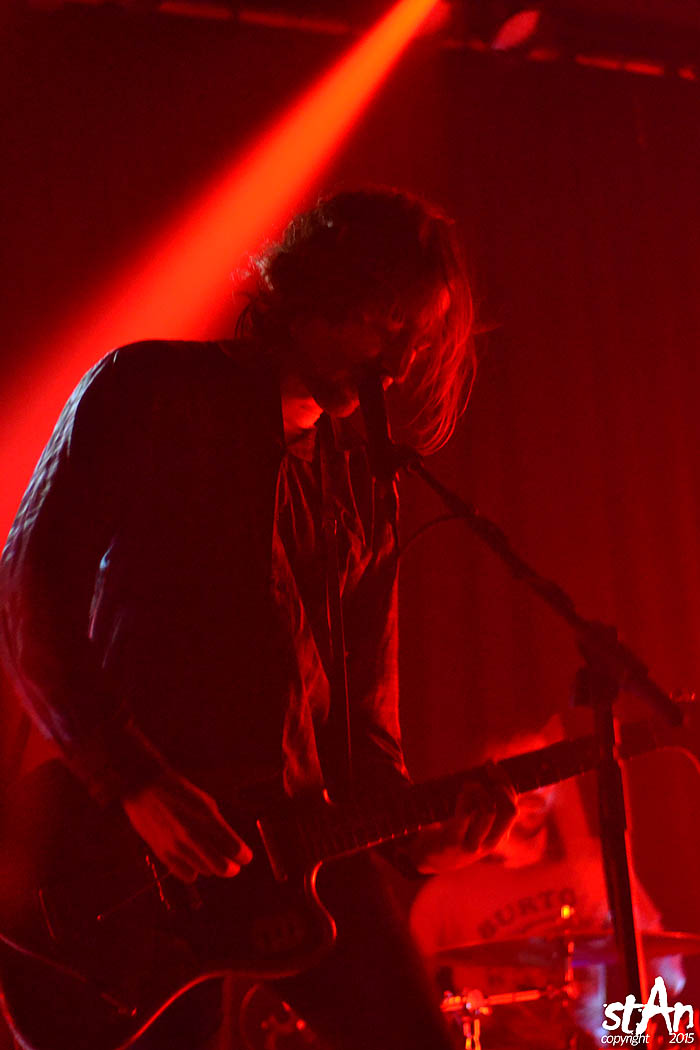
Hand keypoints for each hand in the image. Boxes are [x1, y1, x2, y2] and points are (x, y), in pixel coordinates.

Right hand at [122, 770, 252, 882]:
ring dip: (213, 868)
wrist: (144, 787)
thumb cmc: (179, 791)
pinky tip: (195, 864)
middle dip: (232, 869)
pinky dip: (194, 873)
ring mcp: (177, 847)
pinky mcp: (163, 854)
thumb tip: (230, 845)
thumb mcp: (205, 802)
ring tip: (213, 860)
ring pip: (206, 872)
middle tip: (234, 867)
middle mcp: (193, 836)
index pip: (234, 848)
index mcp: (208, 818)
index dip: (244, 856)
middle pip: (222, 867)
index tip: (246, 857)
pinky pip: (186, 875)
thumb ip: (218, 825)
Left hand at [407, 763, 516, 873]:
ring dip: (480, 790)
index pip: (512, 809)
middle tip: (486, 770)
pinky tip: (461, 791)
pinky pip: (466, 813)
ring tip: (469, 784)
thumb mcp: (473, 822)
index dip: (507, 784)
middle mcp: (489, 843)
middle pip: (509, 809)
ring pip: (489, 810)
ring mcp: (472, 844)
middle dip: (500, 783)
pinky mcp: (452, 841)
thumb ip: (485, 800)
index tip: (493, 766)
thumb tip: (492, 764)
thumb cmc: (452, 832)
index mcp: (498, 837)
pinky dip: (466, 796)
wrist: (428, 857)